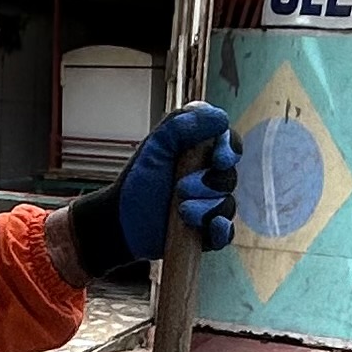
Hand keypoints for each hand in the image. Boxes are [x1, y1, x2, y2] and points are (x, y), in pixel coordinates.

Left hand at [66, 101, 240, 277]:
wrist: (121, 222)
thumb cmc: (138, 180)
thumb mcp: (155, 146)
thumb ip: (181, 124)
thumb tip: (220, 118)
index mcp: (201, 152)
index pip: (229, 144)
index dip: (230, 150)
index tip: (219, 159)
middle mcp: (210, 177)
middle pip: (229, 176)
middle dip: (210, 183)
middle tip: (181, 188)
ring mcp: (210, 206)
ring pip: (227, 205)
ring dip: (207, 208)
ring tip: (182, 211)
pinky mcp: (207, 232)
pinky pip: (225, 233)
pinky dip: (222, 230)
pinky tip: (213, 227)